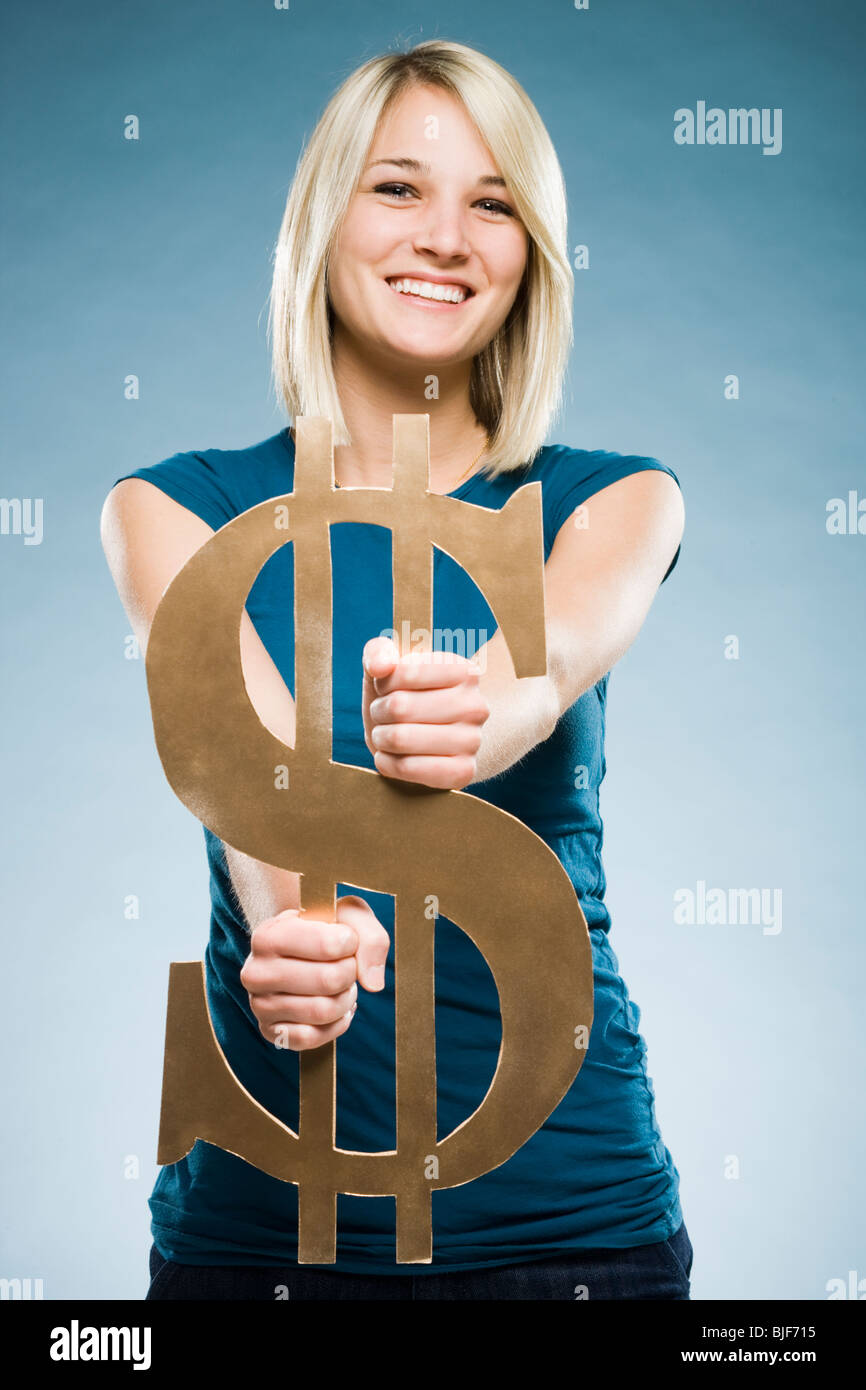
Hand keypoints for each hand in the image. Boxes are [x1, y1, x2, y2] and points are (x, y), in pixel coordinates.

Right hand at [240, 895, 389, 1051]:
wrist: (299, 951)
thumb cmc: (324, 930)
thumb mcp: (349, 914)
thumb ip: (370, 936)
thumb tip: (373, 984)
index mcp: (268, 935)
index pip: (328, 945)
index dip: (351, 943)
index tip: (346, 939)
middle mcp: (256, 971)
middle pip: (328, 981)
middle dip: (350, 973)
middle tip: (346, 965)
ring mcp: (259, 1005)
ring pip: (322, 1011)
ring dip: (345, 999)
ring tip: (341, 985)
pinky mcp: (269, 1032)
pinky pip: (312, 1038)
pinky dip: (335, 1024)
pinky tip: (335, 1006)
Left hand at [362, 635, 489, 789]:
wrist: (425, 740)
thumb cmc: (403, 696)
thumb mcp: (388, 668)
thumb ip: (378, 653)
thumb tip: (380, 666)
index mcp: (463, 670)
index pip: (405, 671)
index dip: (384, 682)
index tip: (388, 687)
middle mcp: (475, 705)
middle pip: (400, 706)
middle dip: (379, 711)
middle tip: (383, 714)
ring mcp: (472, 740)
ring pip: (400, 738)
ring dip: (380, 737)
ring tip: (386, 734)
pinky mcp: (463, 772)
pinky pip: (407, 768)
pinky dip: (386, 762)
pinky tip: (390, 756)